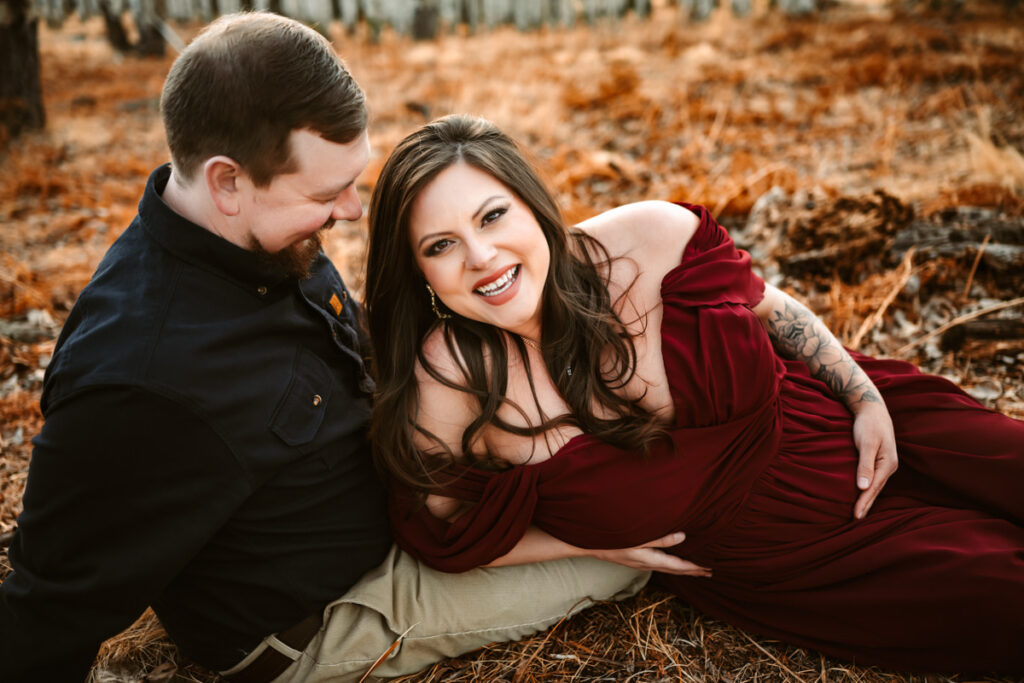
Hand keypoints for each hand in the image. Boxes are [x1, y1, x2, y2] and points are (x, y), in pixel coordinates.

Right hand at [590, 531, 710, 576]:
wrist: (589, 545)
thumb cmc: (613, 538)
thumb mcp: (639, 537)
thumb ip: (661, 538)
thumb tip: (683, 537)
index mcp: (650, 559)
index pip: (678, 566)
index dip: (694, 568)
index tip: (708, 569)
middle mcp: (647, 564)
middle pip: (675, 570)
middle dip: (692, 572)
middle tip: (708, 573)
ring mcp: (640, 564)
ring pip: (667, 569)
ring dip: (682, 570)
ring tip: (694, 570)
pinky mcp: (636, 561)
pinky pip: (659, 566)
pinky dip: (671, 566)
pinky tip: (670, 563)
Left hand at [851, 402, 898, 519]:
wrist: (872, 408)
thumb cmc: (868, 424)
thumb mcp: (866, 442)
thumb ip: (865, 464)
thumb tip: (863, 487)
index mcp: (888, 463)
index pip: (874, 488)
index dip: (864, 502)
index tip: (855, 516)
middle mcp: (889, 466)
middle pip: (876, 489)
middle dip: (866, 504)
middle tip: (855, 520)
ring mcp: (885, 464)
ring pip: (875, 485)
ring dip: (867, 498)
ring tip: (858, 513)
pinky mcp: (878, 460)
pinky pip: (873, 479)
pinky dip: (867, 488)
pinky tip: (862, 494)